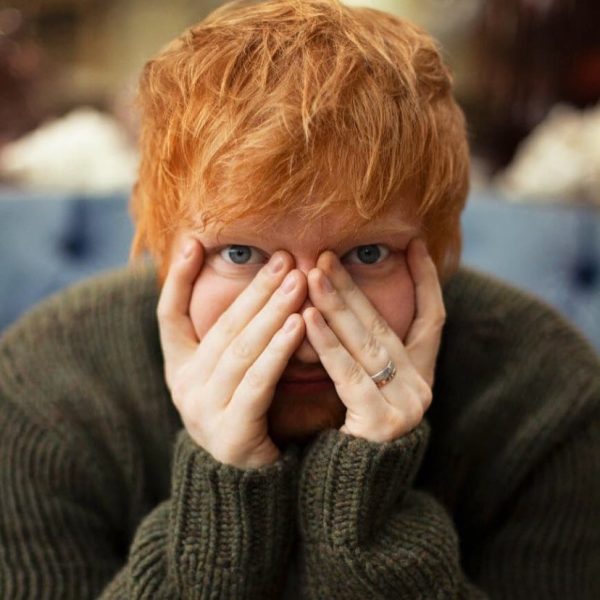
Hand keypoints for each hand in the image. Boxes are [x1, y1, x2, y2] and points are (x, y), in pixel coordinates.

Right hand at [157, 237, 306, 467]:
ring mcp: (204, 411)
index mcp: (180, 370)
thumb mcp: (232, 375)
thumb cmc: (248, 417)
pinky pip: (257, 382)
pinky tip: (298, 324)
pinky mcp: (231, 432)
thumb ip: (237, 338)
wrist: (250, 486)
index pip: (168, 316)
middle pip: (219, 327)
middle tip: (284, 258)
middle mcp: (185, 387)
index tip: (192, 242)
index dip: (176, 279)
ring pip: (240, 349)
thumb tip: (259, 288)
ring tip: (296, 281)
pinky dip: (277, 351)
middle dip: (253, 289)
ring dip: (270, 311)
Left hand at [303, 238, 443, 442]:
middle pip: (387, 325)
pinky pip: (351, 374)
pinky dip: (328, 343)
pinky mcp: (383, 424)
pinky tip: (308, 317)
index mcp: (419, 378)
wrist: (348, 496)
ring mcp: (406, 407)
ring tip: (313, 273)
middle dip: (355, 288)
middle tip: (325, 255)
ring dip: (339, 305)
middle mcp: (420, 389)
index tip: (416, 244)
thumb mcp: (362, 389)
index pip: (433, 319)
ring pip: (369, 344)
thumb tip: (337, 305)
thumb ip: (360, 354)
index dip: (427, 280)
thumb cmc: (348, 437)